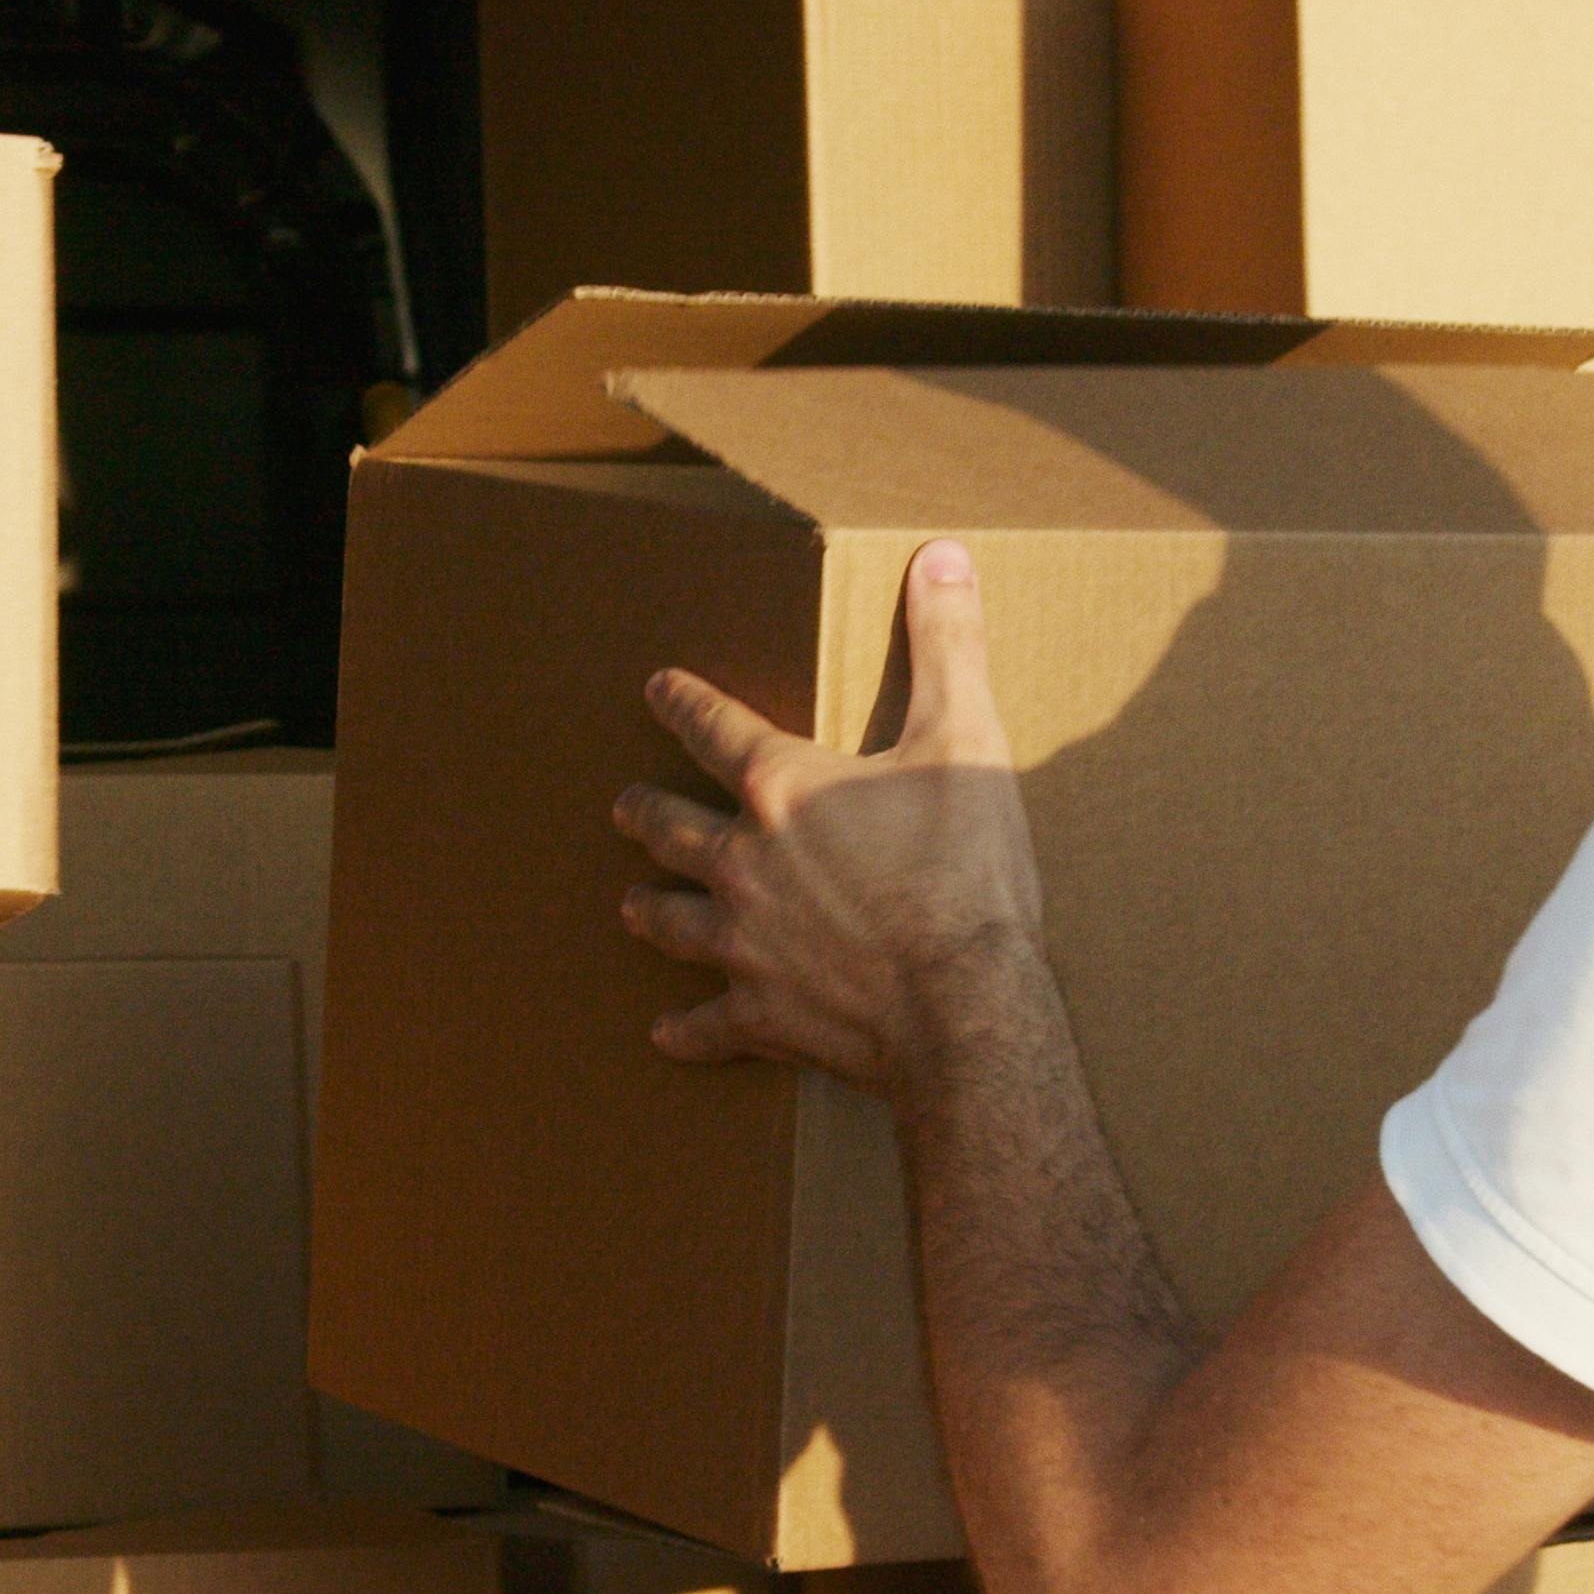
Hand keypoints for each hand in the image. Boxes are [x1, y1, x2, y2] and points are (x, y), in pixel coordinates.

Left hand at [615, 538, 1045, 1093]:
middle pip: (672, 828)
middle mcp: (742, 862)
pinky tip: (667, 1035)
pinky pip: (708, 1024)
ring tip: (633, 903)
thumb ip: (948, 646)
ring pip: (673, 921)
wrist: (963, 1005)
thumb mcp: (967, 739)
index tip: (656, 688)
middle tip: (626, 806)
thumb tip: (941, 558)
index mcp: (783, 788)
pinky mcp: (761, 1016)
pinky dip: (688, 1030)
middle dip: (647, 813)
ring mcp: (744, 944)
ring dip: (652, 909)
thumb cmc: (965, 872)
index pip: (715, 727)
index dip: (683, 702)